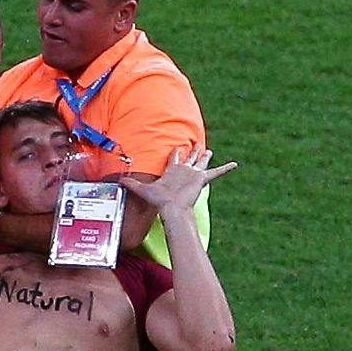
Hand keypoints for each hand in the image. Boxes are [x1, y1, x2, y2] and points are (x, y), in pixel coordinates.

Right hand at [113, 147, 235, 214]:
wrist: (172, 205)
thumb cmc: (159, 199)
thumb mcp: (144, 191)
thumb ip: (131, 185)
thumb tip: (117, 182)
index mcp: (172, 169)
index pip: (174, 157)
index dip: (176, 152)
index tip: (178, 147)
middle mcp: (184, 168)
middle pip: (189, 157)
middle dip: (193, 151)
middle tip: (197, 145)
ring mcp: (194, 173)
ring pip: (202, 162)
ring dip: (205, 156)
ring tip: (209, 151)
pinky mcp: (202, 179)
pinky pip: (216, 172)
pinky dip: (226, 168)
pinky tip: (235, 165)